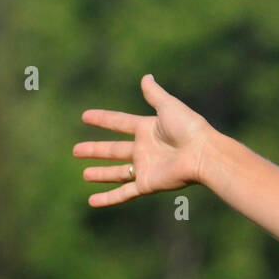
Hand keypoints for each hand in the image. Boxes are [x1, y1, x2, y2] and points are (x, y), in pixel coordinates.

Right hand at [74, 75, 212, 206]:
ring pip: (117, 172)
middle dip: (96, 150)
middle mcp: (145, 149)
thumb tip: (146, 76)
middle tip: (76, 150)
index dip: (103, 119)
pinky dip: (108, 198)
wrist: (203, 154)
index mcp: (149, 129)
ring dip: (101, 173)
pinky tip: (92, 201)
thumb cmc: (189, 128)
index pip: (120, 123)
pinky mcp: (147, 184)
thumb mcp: (168, 107)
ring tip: (85, 174)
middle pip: (115, 150)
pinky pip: (123, 193)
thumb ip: (155, 94)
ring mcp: (145, 168)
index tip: (85, 116)